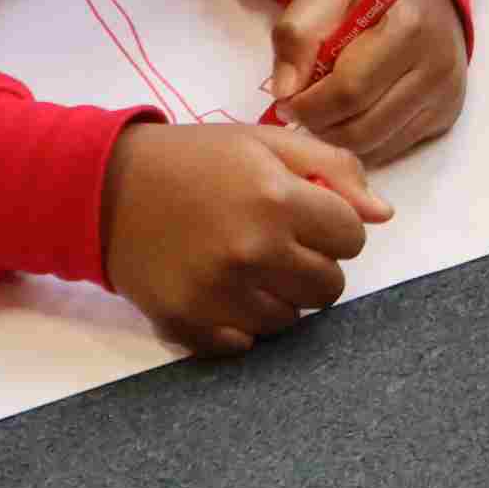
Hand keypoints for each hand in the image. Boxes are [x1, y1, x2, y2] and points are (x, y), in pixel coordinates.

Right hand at [101, 121, 390, 356]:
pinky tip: (224, 291)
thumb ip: (334, 170)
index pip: (353, 238)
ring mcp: (218, 293)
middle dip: (315, 264)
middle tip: (281, 243)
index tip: (309, 216)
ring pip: (290, 320)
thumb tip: (383, 215)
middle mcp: (252, 251)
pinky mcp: (187, 323)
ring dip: (281, 296)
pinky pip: (244, 344)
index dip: (336, 226)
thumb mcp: (267, 143)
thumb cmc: (195, 159)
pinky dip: (242, 324)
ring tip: (250, 264)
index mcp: (278, 200)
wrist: (105, 187)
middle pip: (329, 287)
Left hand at [269, 0, 468, 164]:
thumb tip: (286, 91)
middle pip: (362, 127)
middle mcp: (438, 68)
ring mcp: (446, 96)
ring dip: (337, 137)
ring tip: (325, 111)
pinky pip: (391, 148)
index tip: (287, 101)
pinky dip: (361, 141)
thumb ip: (296, 35)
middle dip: (320, 125)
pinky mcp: (446, 117)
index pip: (350, 90)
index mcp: (409, 29)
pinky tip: (351, 115)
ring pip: (375, 145)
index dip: (308, 105)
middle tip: (302, 109)